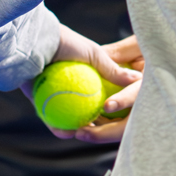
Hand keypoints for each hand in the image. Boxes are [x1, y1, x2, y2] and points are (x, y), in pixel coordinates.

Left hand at [21, 28, 143, 142]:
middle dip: (96, 124)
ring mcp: (57, 97)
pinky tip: (68, 132)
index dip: (113, 108)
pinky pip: (51, 120)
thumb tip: (138, 80)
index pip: (103, 97)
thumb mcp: (95, 55)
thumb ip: (114, 70)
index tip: (119, 114)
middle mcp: (72, 88)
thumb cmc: (67, 43)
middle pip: (87, 111)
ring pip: (70, 119)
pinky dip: (59, 128)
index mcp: (87, 77)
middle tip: (103, 129)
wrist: (37, 42)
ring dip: (78, 129)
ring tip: (85, 134)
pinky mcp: (41, 104)